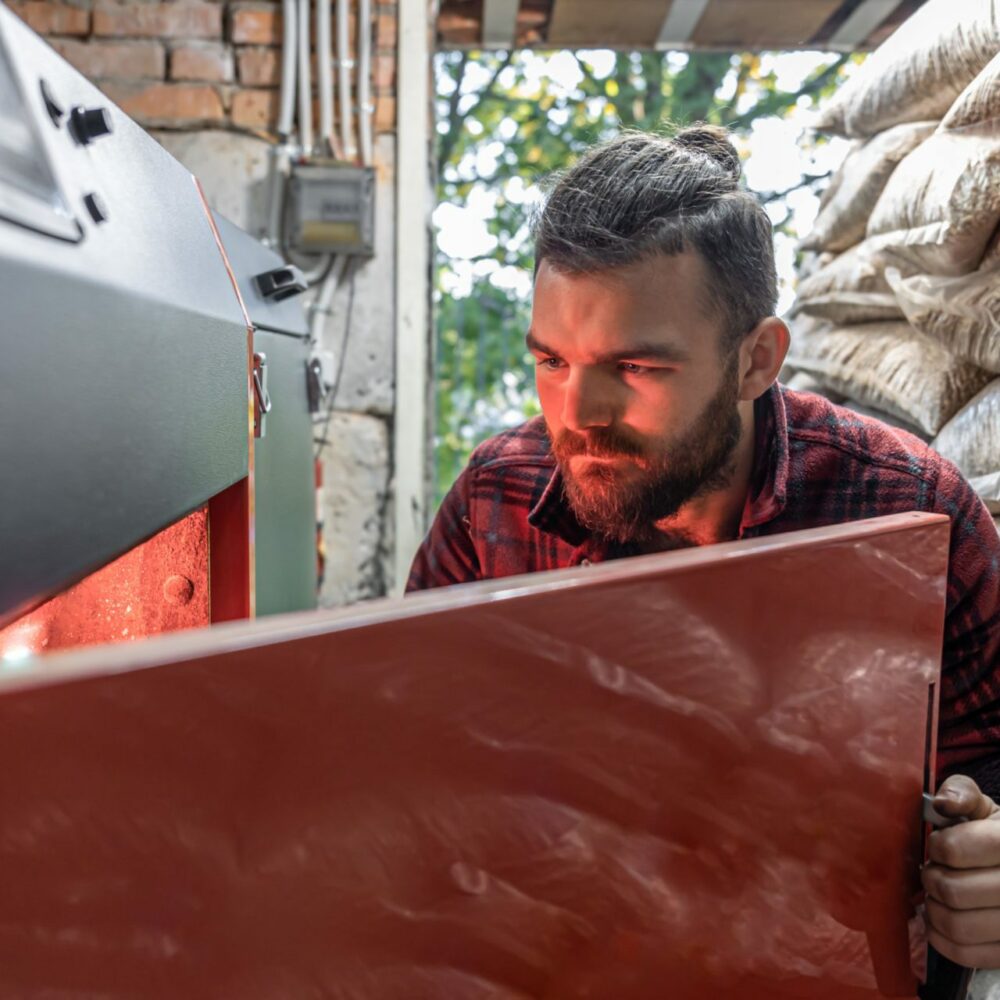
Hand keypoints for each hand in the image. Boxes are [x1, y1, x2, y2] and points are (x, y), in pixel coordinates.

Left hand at [922, 774, 999, 967]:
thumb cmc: (996, 835)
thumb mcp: (985, 807)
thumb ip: (962, 793)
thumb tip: (942, 803)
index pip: (956, 849)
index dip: (938, 846)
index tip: (939, 845)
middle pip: (952, 890)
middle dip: (931, 878)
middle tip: (934, 871)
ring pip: (957, 925)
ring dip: (934, 909)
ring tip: (938, 894)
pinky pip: (965, 954)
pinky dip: (941, 937)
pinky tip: (941, 919)